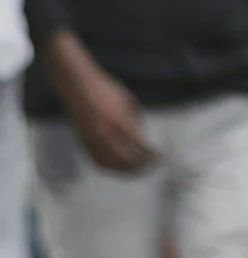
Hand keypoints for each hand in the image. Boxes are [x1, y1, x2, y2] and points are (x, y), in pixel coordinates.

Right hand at [48, 38, 152, 172]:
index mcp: (118, 121)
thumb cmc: (106, 91)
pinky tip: (120, 167)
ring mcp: (91, 140)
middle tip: (150, 165)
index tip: (159, 154)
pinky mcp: (83, 143)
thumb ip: (135, 122)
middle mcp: (104, 134)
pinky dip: (110, 167)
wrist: (79, 87)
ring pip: (109, 165)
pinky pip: (98, 161)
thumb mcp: (128, 102)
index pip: (138, 145)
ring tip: (137, 170)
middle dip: (139, 166)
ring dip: (124, 171)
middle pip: (124, 159)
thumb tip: (141, 141)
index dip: (149, 153)